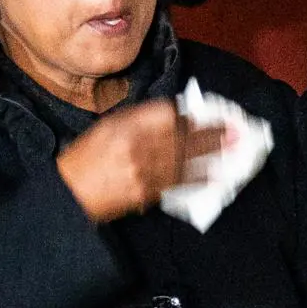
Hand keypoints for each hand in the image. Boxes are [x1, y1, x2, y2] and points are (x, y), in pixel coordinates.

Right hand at [54, 97, 227, 224]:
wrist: (71, 193)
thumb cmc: (85, 157)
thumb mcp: (106, 127)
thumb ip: (137, 119)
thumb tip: (170, 116)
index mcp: (124, 125)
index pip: (165, 115)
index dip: (187, 115)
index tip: (204, 114)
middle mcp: (137, 146)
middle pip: (182, 136)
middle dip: (210, 133)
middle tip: (235, 129)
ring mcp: (143, 171)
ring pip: (185, 160)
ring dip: (212, 154)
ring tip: (234, 148)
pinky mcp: (146, 192)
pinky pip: (178, 183)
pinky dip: (198, 179)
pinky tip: (215, 176)